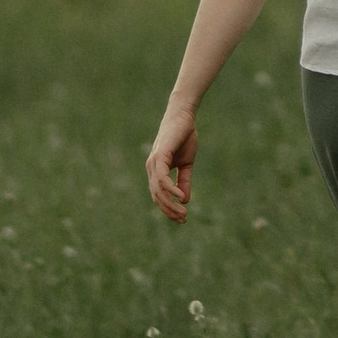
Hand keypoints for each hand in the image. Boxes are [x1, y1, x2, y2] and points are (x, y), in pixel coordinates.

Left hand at [146, 106, 197, 222]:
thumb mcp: (186, 164)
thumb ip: (184, 180)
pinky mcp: (160, 156)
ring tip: (183, 212)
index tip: (182, 219)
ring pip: (158, 190)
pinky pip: (162, 178)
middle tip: (183, 219)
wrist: (183, 117)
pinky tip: (180, 197)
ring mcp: (154, 162)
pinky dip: (170, 189)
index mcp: (156, 171)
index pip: (159, 195)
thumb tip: (184, 200)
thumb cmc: (183, 137)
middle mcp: (152, 168)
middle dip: (169, 211)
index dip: (169, 208)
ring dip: (170, 204)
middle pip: (157, 196)